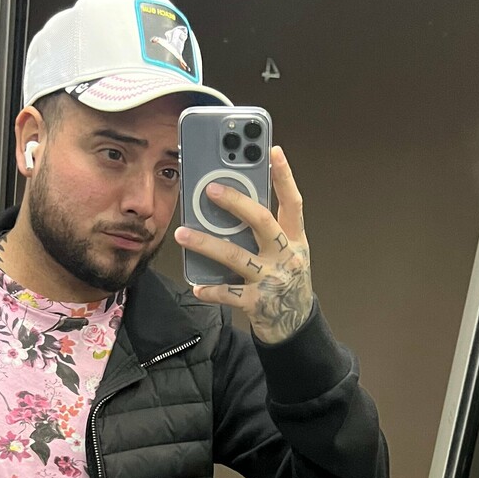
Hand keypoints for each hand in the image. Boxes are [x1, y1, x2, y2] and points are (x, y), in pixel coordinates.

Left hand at [174, 146, 312, 344]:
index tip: (273, 150)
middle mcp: (286, 256)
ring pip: (236, 256)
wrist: (294, 326)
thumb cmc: (284, 282)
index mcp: (296, 240)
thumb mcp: (285, 254)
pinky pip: (228, 292)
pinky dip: (210, 289)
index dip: (284, 176)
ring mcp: (272, 280)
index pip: (293, 202)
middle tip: (209, 190)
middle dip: (235, 203)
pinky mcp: (257, 303)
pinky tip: (196, 285)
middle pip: (261, 221)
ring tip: (182, 234)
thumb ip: (266, 233)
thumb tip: (231, 206)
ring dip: (206, 244)